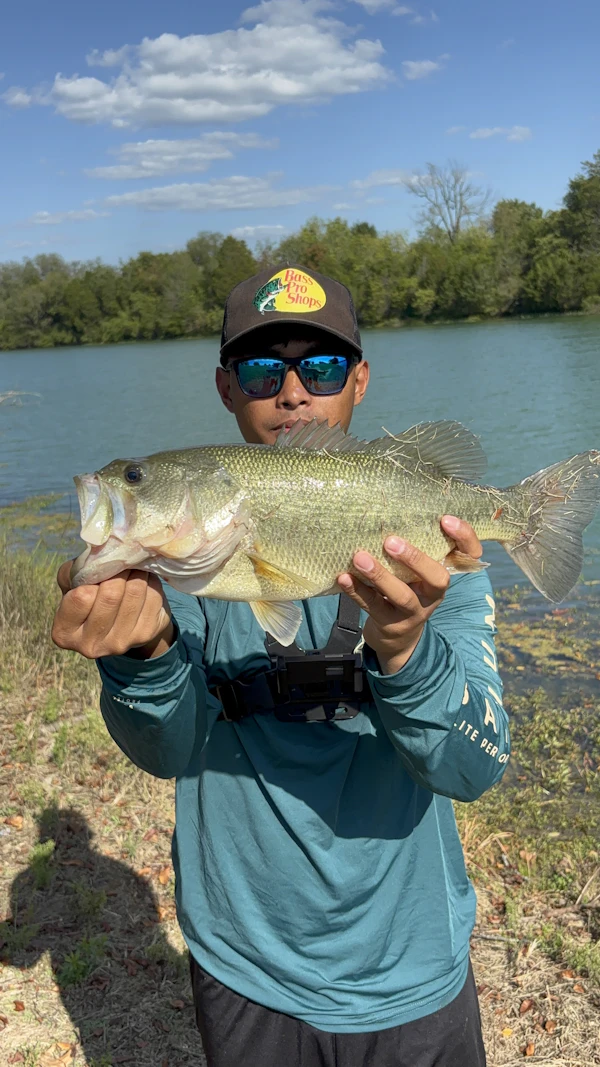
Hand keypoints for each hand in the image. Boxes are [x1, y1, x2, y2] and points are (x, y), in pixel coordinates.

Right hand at [51, 561, 174, 660]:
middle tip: (120, 564)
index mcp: (64, 632)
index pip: (82, 597)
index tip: (99, 572)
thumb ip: (75, 571)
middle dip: (118, 572)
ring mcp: (119, 644)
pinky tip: (144, 582)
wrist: (119, 619)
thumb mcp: (72, 583)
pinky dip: (150, 582)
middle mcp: (90, 645)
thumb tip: (100, 557)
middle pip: (111, 595)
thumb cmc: (90, 595)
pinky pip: (153, 597)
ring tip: (132, 569)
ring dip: (136, 573)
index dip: (93, 578)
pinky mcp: (145, 635)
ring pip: (135, 593)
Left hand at [337, 516, 481, 675]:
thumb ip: (417, 547)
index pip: (470, 555)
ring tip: (359, 558)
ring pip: (401, 595)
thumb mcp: (419, 572)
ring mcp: (413, 612)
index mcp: (444, 574)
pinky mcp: (390, 624)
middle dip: (415, 558)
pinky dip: (356, 591)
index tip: (445, 519)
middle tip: (390, 541)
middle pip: (437, 578)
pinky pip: (372, 606)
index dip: (464, 537)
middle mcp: (433, 594)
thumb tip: (393, 508)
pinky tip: (343, 577)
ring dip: (380, 575)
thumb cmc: (408, 588)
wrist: (398, 636)